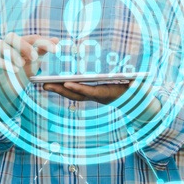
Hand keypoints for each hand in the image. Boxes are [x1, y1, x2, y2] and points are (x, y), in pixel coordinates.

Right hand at [0, 33, 56, 106]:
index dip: (44, 42)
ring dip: (12, 53)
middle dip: (24, 45)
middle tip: (35, 57)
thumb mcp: (35, 61)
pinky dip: (5, 64)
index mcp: (21, 42)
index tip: (55, 50)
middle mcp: (8, 45)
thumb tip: (56, 39)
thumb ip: (43, 50)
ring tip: (22, 64)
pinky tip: (15, 70)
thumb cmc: (24, 71)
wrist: (12, 87)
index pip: (32, 37)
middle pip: (11, 36)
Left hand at [42, 78, 162, 123]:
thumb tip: (136, 80)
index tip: (66, 83)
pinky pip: (76, 92)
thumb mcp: (140, 87)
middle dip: (60, 90)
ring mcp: (94, 96)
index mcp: (108, 94)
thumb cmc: (139, 92)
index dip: (79, 88)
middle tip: (43, 84)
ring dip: (58, 90)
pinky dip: (65, 88)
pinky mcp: (93, 94)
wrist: (137, 102)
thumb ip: (137, 84)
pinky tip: (54, 83)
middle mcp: (98, 97)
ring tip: (43, 84)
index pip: (91, 91)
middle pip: (76, 95)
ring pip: (73, 95)